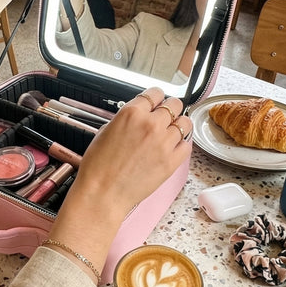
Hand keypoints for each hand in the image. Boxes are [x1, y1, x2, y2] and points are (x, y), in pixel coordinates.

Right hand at [73, 88, 189, 216]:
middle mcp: (150, 124)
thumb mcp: (105, 131)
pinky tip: (172, 148)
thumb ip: (126, 120)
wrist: (102, 193)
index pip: (154, 93)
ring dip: (178, 125)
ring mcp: (164, 143)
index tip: (156, 102)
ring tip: (170, 133)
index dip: (156, 98)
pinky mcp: (172, 161)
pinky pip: (187, 145)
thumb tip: (138, 118)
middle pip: (174, 104)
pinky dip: (181, 145)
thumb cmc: (98, 167)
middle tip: (165, 117)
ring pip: (184, 123)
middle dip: (170, 109)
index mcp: (131, 113)